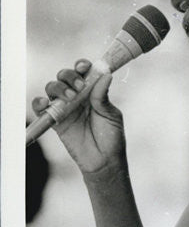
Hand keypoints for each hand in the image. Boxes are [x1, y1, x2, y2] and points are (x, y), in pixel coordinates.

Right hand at [32, 59, 125, 173]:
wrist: (104, 161)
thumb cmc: (111, 137)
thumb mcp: (111, 115)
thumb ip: (103, 97)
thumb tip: (106, 75)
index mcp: (92, 91)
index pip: (83, 72)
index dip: (81, 65)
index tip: (84, 67)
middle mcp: (77, 96)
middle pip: (64, 76)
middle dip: (69, 76)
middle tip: (79, 87)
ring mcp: (64, 107)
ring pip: (52, 88)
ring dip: (58, 87)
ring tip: (70, 97)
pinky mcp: (55, 121)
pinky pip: (40, 108)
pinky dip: (38, 103)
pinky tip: (45, 104)